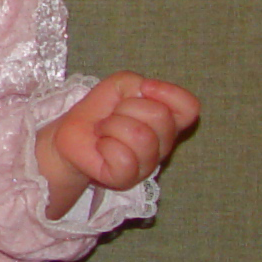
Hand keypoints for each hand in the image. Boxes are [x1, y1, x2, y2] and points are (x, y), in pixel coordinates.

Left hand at [40, 73, 200, 216]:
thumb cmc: (101, 112)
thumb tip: (147, 91)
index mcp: (168, 120)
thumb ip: (138, 83)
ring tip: (104, 131)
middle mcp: (164, 143)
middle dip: (127, 108)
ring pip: (141, 136)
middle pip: (160, 116)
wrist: (72, 135)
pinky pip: (124, 158)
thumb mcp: (120, 86)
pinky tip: (102, 147)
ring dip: (113, 126)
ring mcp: (148, 164)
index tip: (143, 90)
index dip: (168, 94)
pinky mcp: (127, 179)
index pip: (189, 107)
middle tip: (113, 116)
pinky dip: (106, 146)